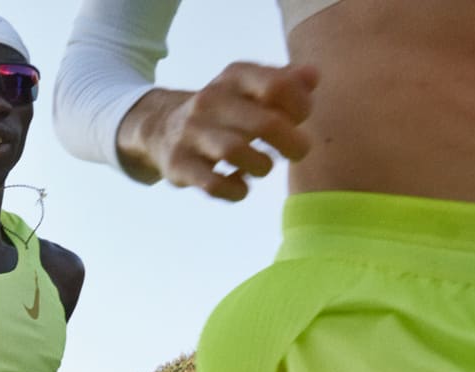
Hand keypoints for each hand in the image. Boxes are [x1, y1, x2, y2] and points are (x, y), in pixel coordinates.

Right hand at [122, 63, 318, 201]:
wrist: (162, 127)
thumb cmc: (223, 112)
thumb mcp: (250, 89)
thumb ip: (284, 82)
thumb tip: (313, 77)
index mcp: (234, 77)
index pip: (277, 86)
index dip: (299, 107)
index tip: (300, 119)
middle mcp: (211, 100)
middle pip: (263, 123)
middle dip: (291, 143)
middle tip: (298, 153)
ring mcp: (192, 133)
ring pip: (234, 152)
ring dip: (261, 166)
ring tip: (264, 167)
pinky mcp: (179, 165)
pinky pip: (212, 184)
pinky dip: (235, 190)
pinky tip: (241, 186)